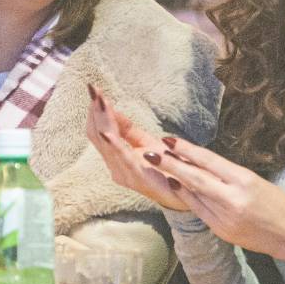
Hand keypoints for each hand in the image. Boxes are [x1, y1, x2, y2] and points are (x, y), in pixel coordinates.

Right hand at [84, 84, 193, 213]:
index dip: (95, 112)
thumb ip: (127, 129)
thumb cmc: (169, 169)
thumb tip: (111, 109)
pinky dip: (114, 145)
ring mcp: (125, 175)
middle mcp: (116, 168)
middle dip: (96, 112)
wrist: (191, 194)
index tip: (94, 90)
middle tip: (93, 90)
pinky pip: (123, 159)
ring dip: (103, 121)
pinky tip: (107, 133)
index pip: (98, 132)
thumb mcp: (147, 143)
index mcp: (117, 159)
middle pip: (98, 136)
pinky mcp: (139, 179)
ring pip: (107, 145)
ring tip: (98, 101)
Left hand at [87, 85, 284, 262]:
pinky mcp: (221, 231)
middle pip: (195, 178)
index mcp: (244, 181)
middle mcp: (232, 199)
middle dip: (170, 164)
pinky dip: (186, 197)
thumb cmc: (278, 204)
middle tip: (150, 152)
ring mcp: (224, 217)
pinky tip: (175, 186)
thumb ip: (228, 174)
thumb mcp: (256, 181)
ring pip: (193, 194)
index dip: (186, 150)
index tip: (168, 139)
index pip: (209, 161)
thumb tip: (199, 163)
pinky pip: (198, 210)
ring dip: (174, 180)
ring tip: (158, 166)